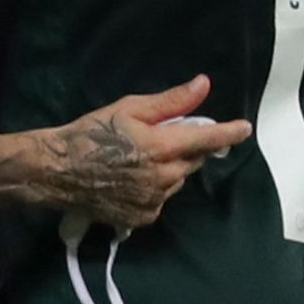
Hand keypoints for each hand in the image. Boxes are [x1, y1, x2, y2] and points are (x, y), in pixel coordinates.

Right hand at [42, 74, 251, 227]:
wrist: (57, 170)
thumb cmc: (91, 133)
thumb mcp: (129, 108)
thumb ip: (171, 101)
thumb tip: (203, 85)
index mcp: (162, 147)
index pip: (206, 140)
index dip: (228, 133)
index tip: (245, 128)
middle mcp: (164, 178)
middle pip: (192, 160)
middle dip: (186, 147)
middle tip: (164, 136)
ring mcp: (154, 201)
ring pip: (176, 180)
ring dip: (170, 168)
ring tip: (139, 159)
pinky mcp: (143, 218)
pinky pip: (161, 198)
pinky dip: (155, 187)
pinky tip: (131, 178)